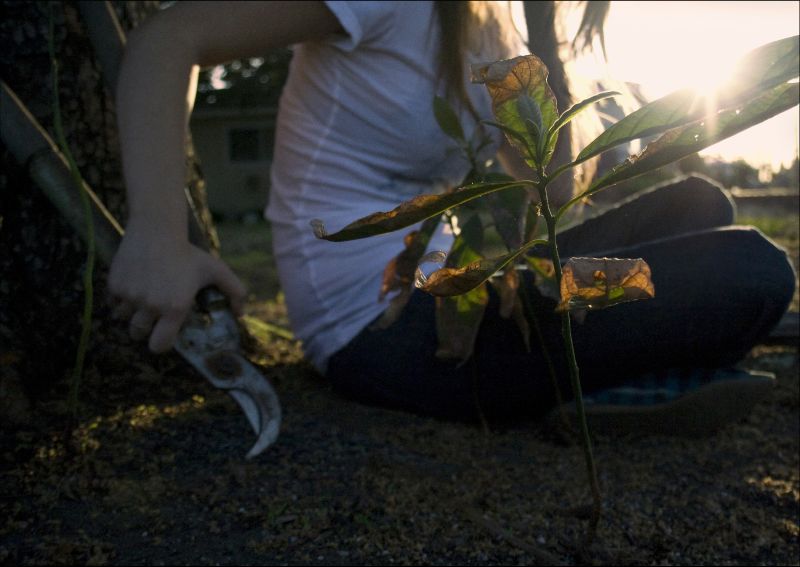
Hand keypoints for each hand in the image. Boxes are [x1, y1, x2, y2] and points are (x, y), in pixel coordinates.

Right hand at [108, 222, 246, 352]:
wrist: (157, 229)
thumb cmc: (189, 253)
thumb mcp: (217, 270)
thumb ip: (236, 292)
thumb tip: (240, 315)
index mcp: (175, 307)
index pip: (160, 345)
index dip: (161, 344)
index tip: (163, 335)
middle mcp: (150, 305)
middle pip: (138, 334)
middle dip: (144, 330)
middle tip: (151, 317)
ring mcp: (130, 296)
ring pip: (123, 319)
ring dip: (131, 314)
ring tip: (142, 299)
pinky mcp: (114, 285)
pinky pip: (112, 303)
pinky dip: (120, 299)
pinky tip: (132, 287)